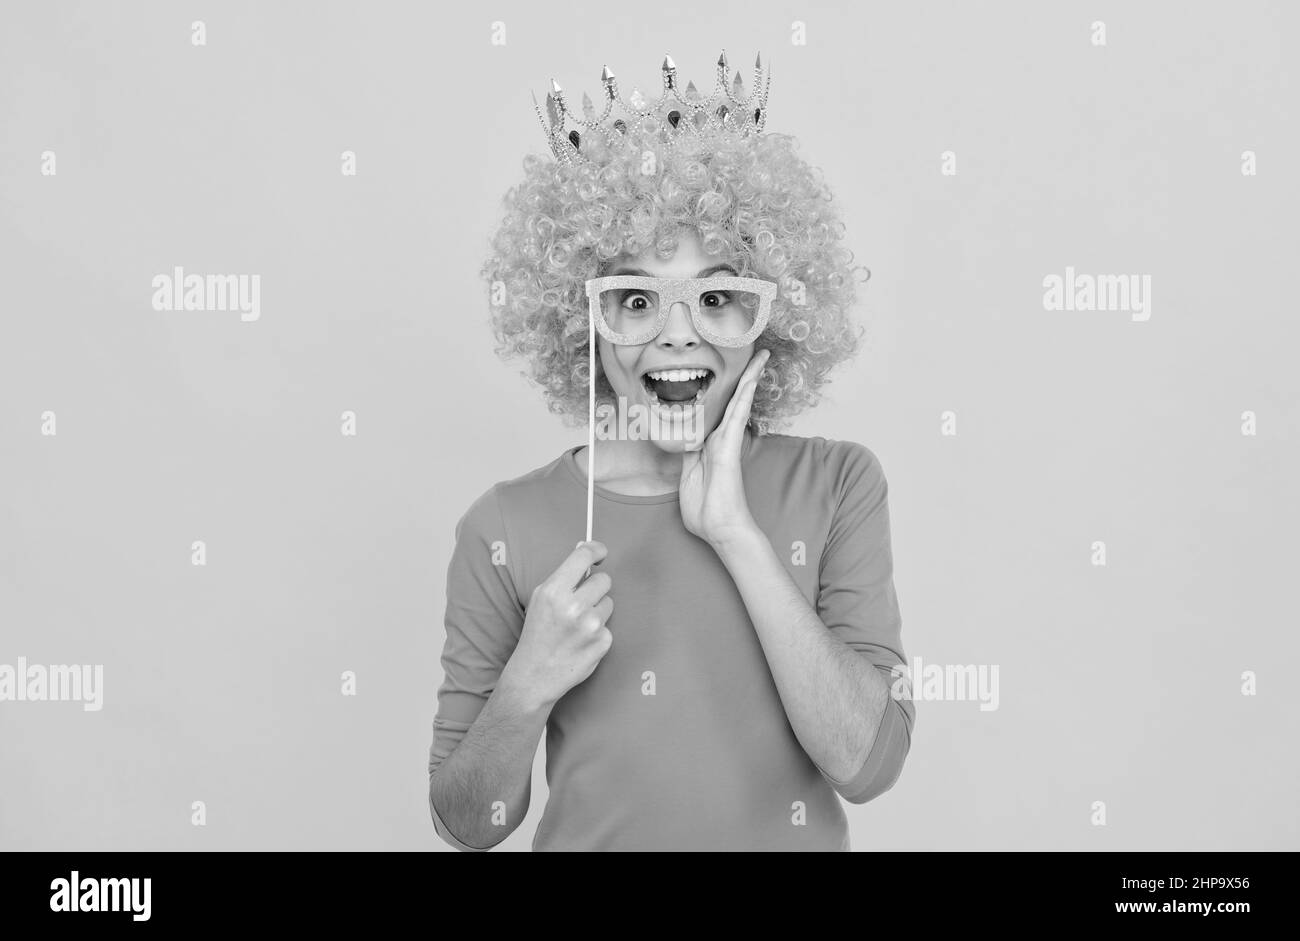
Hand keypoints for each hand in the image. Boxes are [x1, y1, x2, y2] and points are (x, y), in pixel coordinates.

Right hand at [501, 541, 613, 709]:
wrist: (535, 675)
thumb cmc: (537, 634)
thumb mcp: (540, 600)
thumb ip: (563, 577)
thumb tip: (585, 550)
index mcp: (554, 591)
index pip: (583, 557)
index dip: (595, 550)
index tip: (600, 552)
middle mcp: (574, 606)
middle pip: (604, 580)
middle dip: (595, 587)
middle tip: (582, 601)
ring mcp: (591, 625)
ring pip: (609, 602)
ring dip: (597, 611)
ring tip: (577, 626)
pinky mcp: (603, 642)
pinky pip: (609, 625)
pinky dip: (598, 632)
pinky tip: (581, 642)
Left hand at [678, 349, 769, 549]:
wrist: (720, 530)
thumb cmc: (706, 511)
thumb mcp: (688, 478)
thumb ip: (689, 456)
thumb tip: (685, 439)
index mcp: (710, 446)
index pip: (718, 412)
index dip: (725, 392)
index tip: (729, 374)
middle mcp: (721, 440)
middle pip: (734, 402)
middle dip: (745, 378)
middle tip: (757, 355)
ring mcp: (727, 443)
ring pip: (739, 404)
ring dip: (750, 379)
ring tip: (761, 357)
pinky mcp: (729, 449)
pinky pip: (737, 417)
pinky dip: (744, 397)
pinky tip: (751, 380)